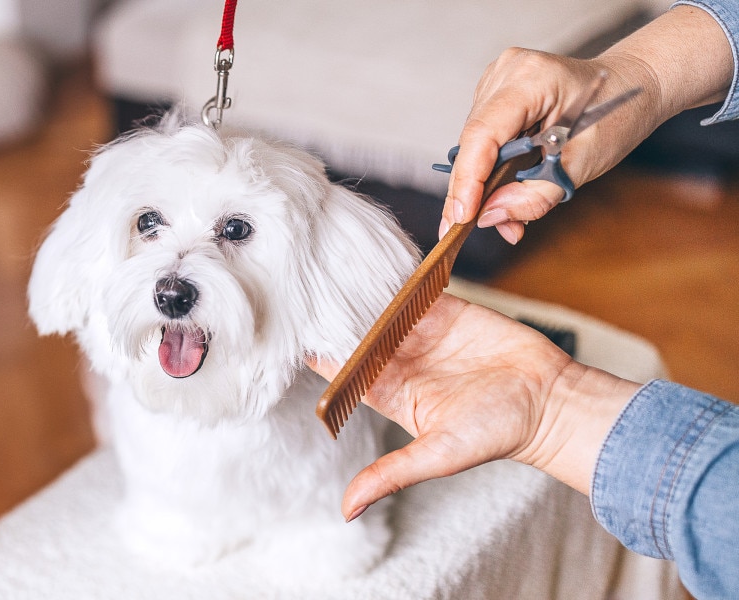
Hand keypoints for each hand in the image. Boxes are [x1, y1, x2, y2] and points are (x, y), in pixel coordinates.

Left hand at [309, 294, 638, 519]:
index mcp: (389, 394)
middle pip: (353, 334)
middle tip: (302, 286)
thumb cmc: (498, 433)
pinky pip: (411, 290)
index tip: (292, 331)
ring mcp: (421, 335)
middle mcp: (399, 363)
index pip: (341, 372)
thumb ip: (392, 474)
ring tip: (327, 266)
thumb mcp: (438, 455)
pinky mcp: (446, 311)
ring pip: (377, 308)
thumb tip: (348, 510)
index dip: (319, 353)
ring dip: (357, 291)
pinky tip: (371, 259)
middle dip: (330, 315)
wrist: (550, 401)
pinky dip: (393, 277)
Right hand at [439, 5, 731, 243]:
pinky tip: (506, 182)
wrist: (634, 85)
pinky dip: (489, 165)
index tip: (459, 219)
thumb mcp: (584, 164)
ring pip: (472, 142)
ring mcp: (498, 77)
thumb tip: (490, 217)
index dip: (467, 180)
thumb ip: (535, 195)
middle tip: (479, 228)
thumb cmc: (617, 116)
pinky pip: (480, 136)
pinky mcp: (495, 90)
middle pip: (472, 141)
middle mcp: (507, 72)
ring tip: (503, 211)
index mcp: (532, 79)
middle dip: (473, 189)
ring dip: (481, 181)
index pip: (482, 135)